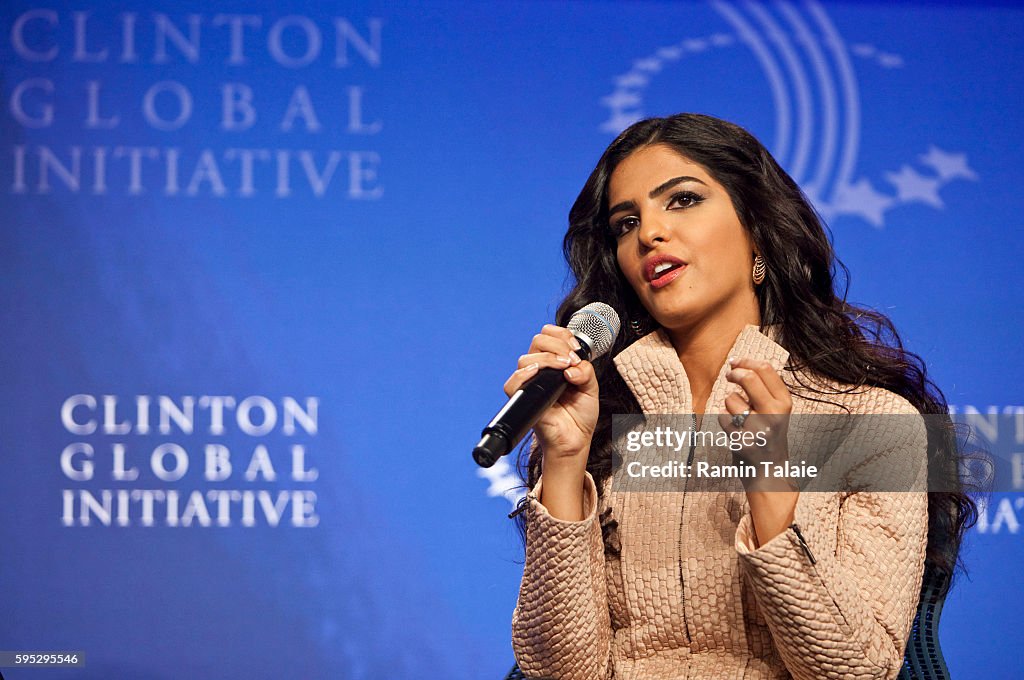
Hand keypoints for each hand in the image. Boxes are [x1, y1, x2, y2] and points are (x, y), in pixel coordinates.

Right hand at [503, 324, 599, 464]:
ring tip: (565, 370)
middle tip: (571, 360)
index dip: (561, 335)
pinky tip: (539, 374)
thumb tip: (572, 367)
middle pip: (537, 341)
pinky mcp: (524, 399)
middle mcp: (541, 371)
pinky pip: (512, 383)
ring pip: (526, 358)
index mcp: (555, 364)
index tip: (575, 349)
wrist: (575, 441)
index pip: (549, 335)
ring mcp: (531, 384)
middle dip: (557, 344)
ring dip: (548, 358)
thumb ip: (586, 372)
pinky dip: (523, 375)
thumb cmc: (580, 417)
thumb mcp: (591, 388)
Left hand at [717, 357, 793, 489]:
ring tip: (739, 417)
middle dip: (733, 373)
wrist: (770, 472)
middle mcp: (774, 414)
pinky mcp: (742, 442)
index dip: (746, 361)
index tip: (735, 362)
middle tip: (729, 375)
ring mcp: (758, 429)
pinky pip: (722, 418)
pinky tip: (734, 430)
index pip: (765, 369)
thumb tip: (739, 363)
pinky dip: (723, 420)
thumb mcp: (777, 411)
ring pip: (730, 399)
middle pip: (748, 378)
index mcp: (785, 403)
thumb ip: (765, 390)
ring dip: (729, 405)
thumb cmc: (769, 436)